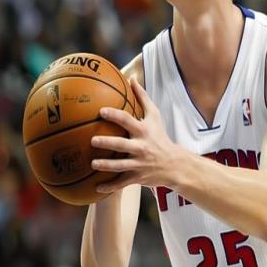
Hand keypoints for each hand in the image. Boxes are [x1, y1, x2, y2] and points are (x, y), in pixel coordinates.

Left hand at [91, 77, 178, 191]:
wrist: (174, 164)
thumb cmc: (160, 136)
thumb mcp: (155, 116)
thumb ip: (142, 97)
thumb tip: (131, 78)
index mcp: (143, 131)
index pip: (127, 121)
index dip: (115, 115)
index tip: (101, 111)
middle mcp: (141, 147)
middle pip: (122, 145)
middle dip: (108, 142)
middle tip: (93, 140)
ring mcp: (138, 163)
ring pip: (119, 166)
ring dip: (105, 165)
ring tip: (92, 163)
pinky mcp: (137, 177)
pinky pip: (121, 183)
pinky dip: (109, 187)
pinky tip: (96, 189)